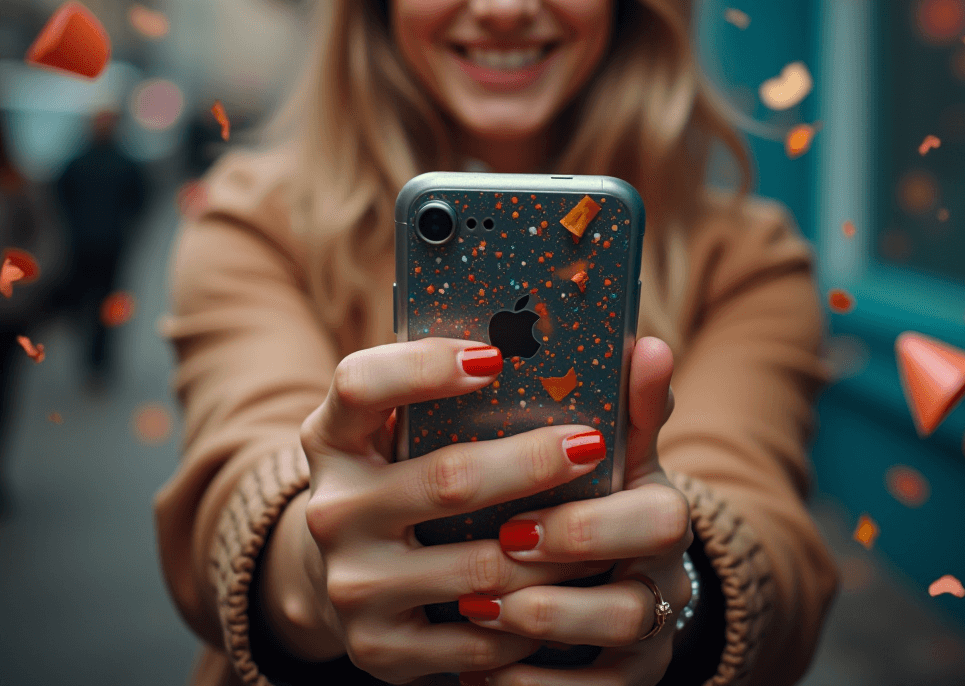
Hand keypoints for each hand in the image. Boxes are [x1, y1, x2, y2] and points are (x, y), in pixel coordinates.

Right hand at [298, 337, 620, 684]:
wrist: (347, 576)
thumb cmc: (402, 474)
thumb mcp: (404, 426)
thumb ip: (461, 381)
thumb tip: (601, 341)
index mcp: (332, 436)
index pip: (361, 383)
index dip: (425, 366)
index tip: (494, 357)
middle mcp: (332, 509)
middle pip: (447, 478)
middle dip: (531, 462)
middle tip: (590, 445)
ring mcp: (352, 584)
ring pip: (481, 567)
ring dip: (556, 549)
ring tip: (608, 525)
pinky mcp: (379, 647)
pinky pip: (479, 637)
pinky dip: (533, 616)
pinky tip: (569, 588)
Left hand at [453, 336, 692, 685]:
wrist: (605, 565)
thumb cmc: (588, 489)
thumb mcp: (605, 446)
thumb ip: (619, 403)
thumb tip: (645, 343)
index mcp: (660, 512)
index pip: (658, 519)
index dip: (589, 521)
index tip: (519, 511)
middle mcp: (664, 580)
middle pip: (635, 594)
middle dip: (565, 569)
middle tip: (501, 546)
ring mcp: (647, 638)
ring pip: (612, 642)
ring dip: (541, 622)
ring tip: (474, 603)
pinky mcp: (622, 682)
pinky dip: (528, 685)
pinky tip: (475, 668)